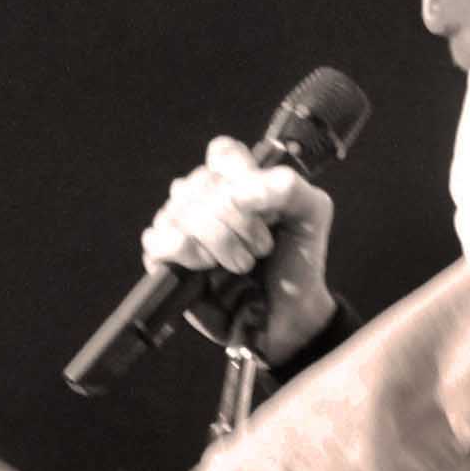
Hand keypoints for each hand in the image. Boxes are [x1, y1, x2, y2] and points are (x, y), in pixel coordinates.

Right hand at [141, 136, 338, 370]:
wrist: (289, 316)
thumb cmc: (296, 264)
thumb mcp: (311, 215)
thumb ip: (288, 187)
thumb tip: (240, 192)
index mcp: (235, 179)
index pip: (222, 154)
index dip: (241, 176)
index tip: (266, 208)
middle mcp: (203, 197)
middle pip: (203, 183)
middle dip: (240, 221)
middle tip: (262, 248)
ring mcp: (182, 227)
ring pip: (182, 211)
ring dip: (220, 240)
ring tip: (243, 264)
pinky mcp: (166, 260)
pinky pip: (158, 239)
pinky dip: (185, 251)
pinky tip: (207, 267)